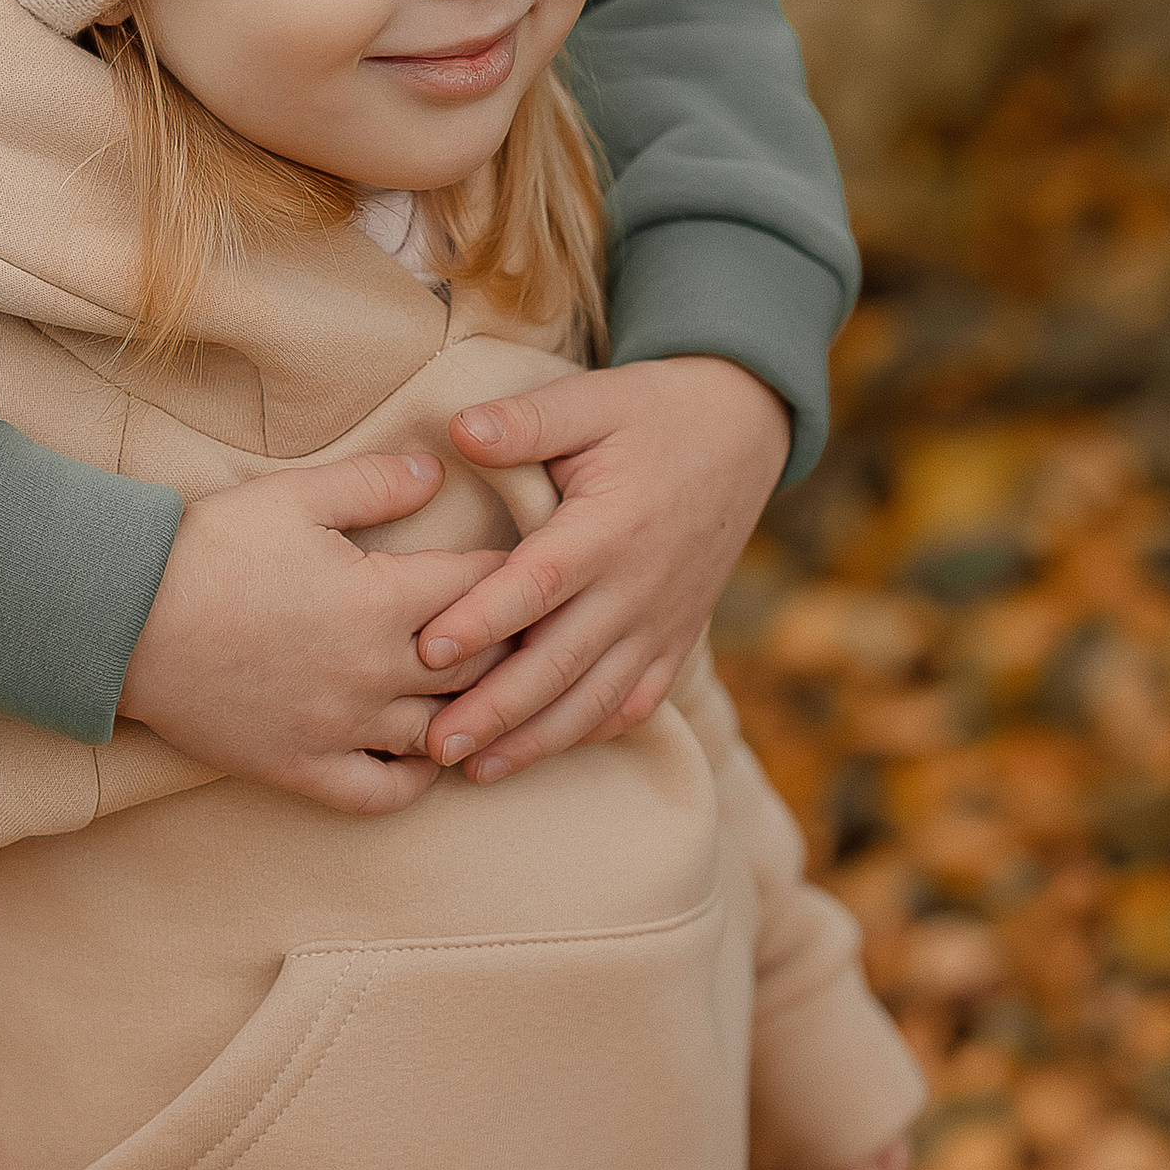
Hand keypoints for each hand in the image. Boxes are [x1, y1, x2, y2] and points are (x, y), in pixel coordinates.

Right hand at [121, 453, 508, 812]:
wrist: (121, 619)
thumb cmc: (208, 549)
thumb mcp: (294, 497)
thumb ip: (373, 483)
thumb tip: (438, 474)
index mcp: (380, 600)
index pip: (481, 588)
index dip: (510, 572)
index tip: (523, 564)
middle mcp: (373, 673)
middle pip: (477, 666)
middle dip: (505, 644)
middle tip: (521, 629)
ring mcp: (340, 729)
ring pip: (440, 733)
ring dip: (469, 712)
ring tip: (483, 692)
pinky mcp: (301, 769)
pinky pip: (381, 795)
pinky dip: (415, 782)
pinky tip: (427, 759)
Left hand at [415, 357, 790, 782]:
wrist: (743, 433)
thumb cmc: (652, 413)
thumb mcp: (593, 400)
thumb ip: (527, 422)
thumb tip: (458, 429)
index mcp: (611, 527)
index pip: (539, 584)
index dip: (483, 619)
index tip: (426, 649)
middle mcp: (639, 586)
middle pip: (561, 662)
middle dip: (495, 710)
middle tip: (433, 744)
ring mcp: (662, 621)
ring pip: (595, 698)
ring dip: (535, 739)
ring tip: (475, 769)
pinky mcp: (676, 638)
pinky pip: (633, 702)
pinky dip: (588, 732)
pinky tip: (541, 750)